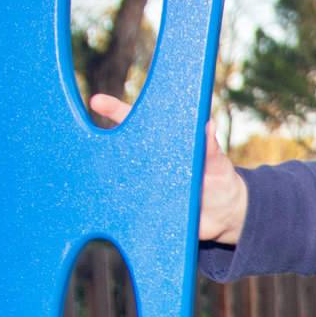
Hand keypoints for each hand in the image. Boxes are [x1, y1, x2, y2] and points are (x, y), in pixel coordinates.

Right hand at [88, 93, 249, 244]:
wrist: (224, 214)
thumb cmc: (218, 178)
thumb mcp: (217, 163)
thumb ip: (211, 148)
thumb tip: (209, 124)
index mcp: (164, 143)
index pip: (136, 121)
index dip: (116, 110)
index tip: (98, 102)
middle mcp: (149, 161)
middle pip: (121, 147)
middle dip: (104, 142)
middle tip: (90, 137)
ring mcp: (145, 183)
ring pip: (119, 176)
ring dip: (109, 175)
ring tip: (98, 173)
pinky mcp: (147, 207)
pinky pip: (129, 205)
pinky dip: (120, 206)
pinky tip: (110, 207)